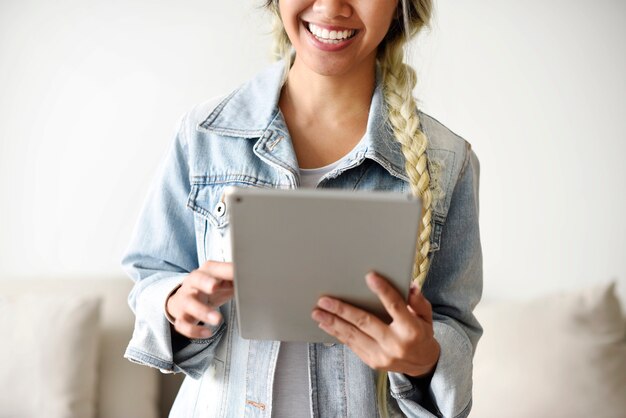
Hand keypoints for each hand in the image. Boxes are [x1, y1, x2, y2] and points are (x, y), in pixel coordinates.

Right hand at [166, 260, 233, 338]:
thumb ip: (236, 279)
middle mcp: (193, 283)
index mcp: (206, 272)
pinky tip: (207, 333)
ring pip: (189, 304)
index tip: (236, 273)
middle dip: (205, 282)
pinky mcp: (180, 316)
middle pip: (197, 279)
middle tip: (215, 286)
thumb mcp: (223, 281)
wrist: (184, 299)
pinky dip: (194, 330)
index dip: (224, 270)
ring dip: (202, 311)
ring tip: (217, 320)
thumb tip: (255, 278)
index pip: (214, 268)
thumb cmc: (210, 288)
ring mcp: (185, 300)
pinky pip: (182, 324)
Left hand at [311, 272, 439, 376]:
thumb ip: (418, 301)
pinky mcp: (372, 361)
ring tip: (317, 313)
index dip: (383, 290)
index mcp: (411, 329)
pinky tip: (326, 325)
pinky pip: (352, 345)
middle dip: (342, 310)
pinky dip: (337, 334)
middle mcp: (395, 343)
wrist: (422, 364)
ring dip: (332, 323)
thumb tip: (409, 285)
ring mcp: (382, 355)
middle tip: (325, 300)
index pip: (395, 306)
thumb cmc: (421, 334)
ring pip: (353, 335)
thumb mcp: (426, 316)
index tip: (370, 277)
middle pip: (365, 322)